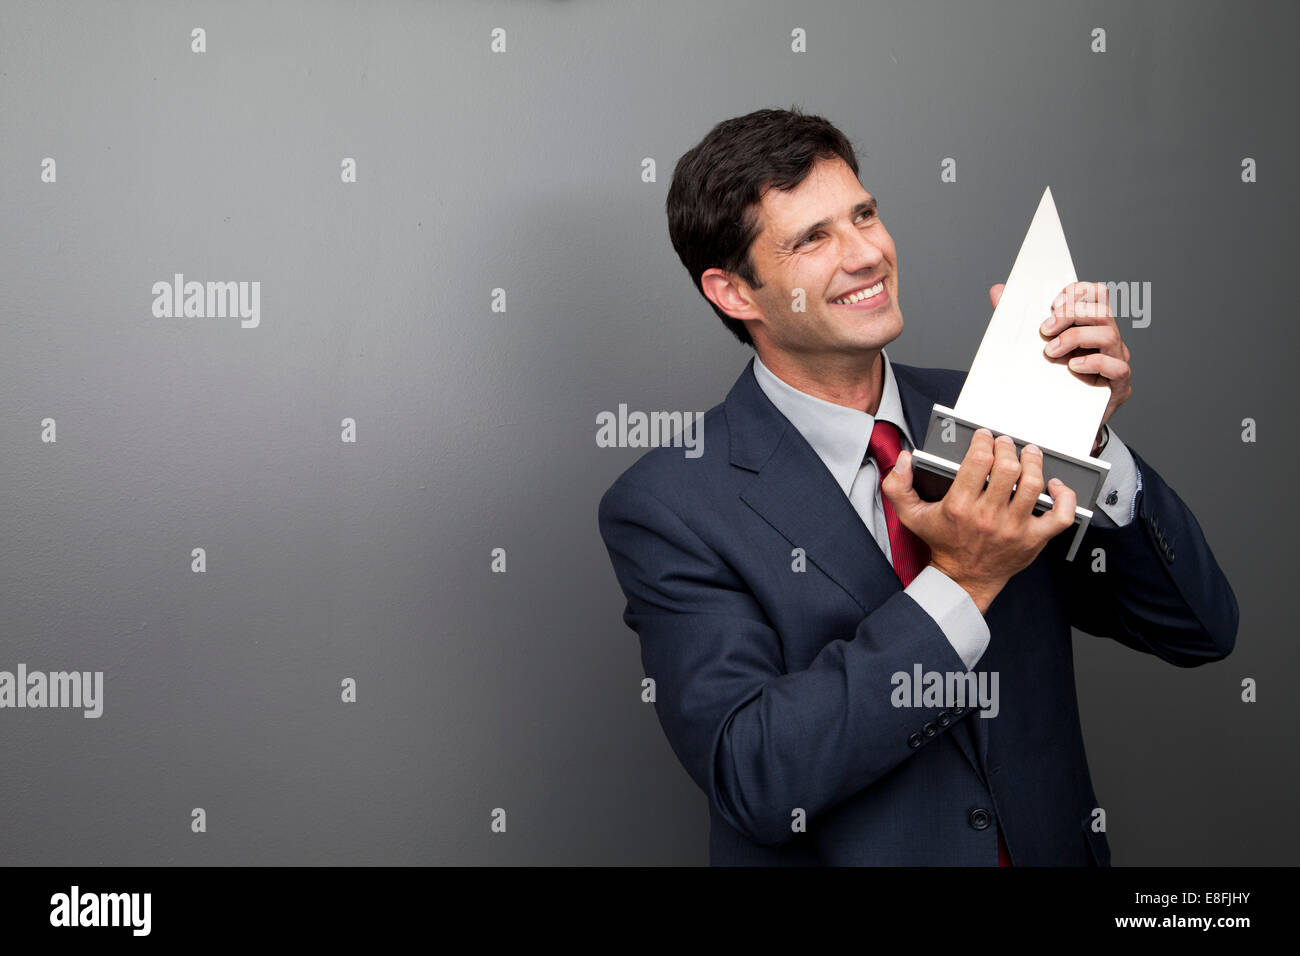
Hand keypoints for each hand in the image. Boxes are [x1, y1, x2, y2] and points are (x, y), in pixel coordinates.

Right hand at [882, 428, 1077, 613]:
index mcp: (960, 506)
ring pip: (1034, 485)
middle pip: (1009, 468)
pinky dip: (1064, 497)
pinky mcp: (1034, 539)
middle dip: (1008, 447)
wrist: (963, 579)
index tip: (984, 437)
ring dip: (1034, 463)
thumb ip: (898, 486)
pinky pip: (1061, 515)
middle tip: (1006, 443)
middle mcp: (989, 516)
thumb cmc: (943, 545)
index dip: (983, 440)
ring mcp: (1014, 528)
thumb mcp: (911, 516)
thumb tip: (904, 460)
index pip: (979, 460)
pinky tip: (1055, 486)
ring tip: (1029, 454)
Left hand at [988, 281, 1132, 454]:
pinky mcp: (1119, 385)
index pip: (1096, 293)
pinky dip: (1094, 362)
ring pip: (1109, 334)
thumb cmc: (1050, 379)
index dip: (1077, 292)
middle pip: (1101, 311)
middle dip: (1071, 315)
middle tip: (1045, 330)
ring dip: (1076, 338)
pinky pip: (1117, 366)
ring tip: (1052, 351)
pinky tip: (1074, 366)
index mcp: (1090, 324)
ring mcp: (1116, 360)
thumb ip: (1017, 318)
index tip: (1053, 304)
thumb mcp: (1032, 346)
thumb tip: (998, 291)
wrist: (1061, 422)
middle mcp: (1107, 339)